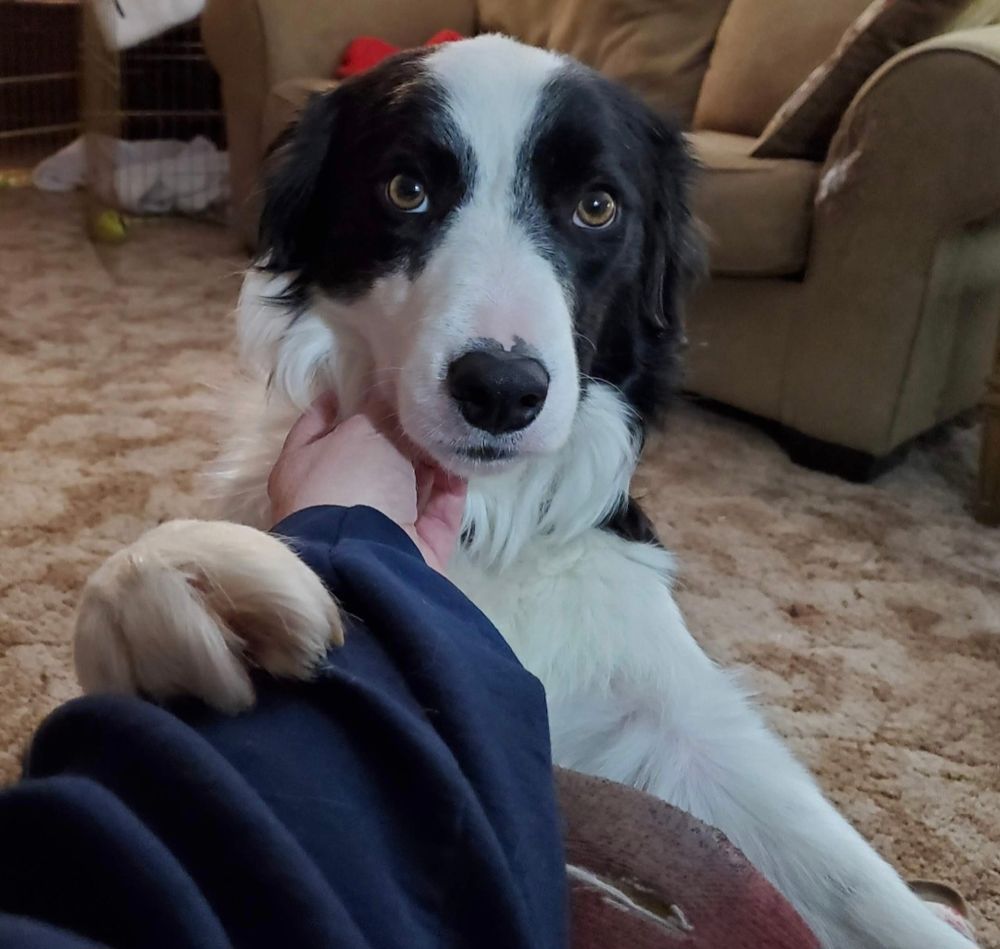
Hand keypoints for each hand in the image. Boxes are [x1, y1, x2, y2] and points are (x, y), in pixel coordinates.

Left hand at [268, 393, 466, 573]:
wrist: (368, 558)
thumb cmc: (349, 483)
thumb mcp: (362, 430)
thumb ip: (380, 411)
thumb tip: (393, 402)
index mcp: (304, 467)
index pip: (319, 425)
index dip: (342, 401)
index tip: (369, 380)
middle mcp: (336, 498)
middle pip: (372, 456)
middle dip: (400, 433)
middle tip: (427, 404)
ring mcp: (376, 527)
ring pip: (408, 484)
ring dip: (430, 460)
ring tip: (453, 430)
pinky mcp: (415, 548)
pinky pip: (437, 510)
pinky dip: (450, 488)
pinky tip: (463, 462)